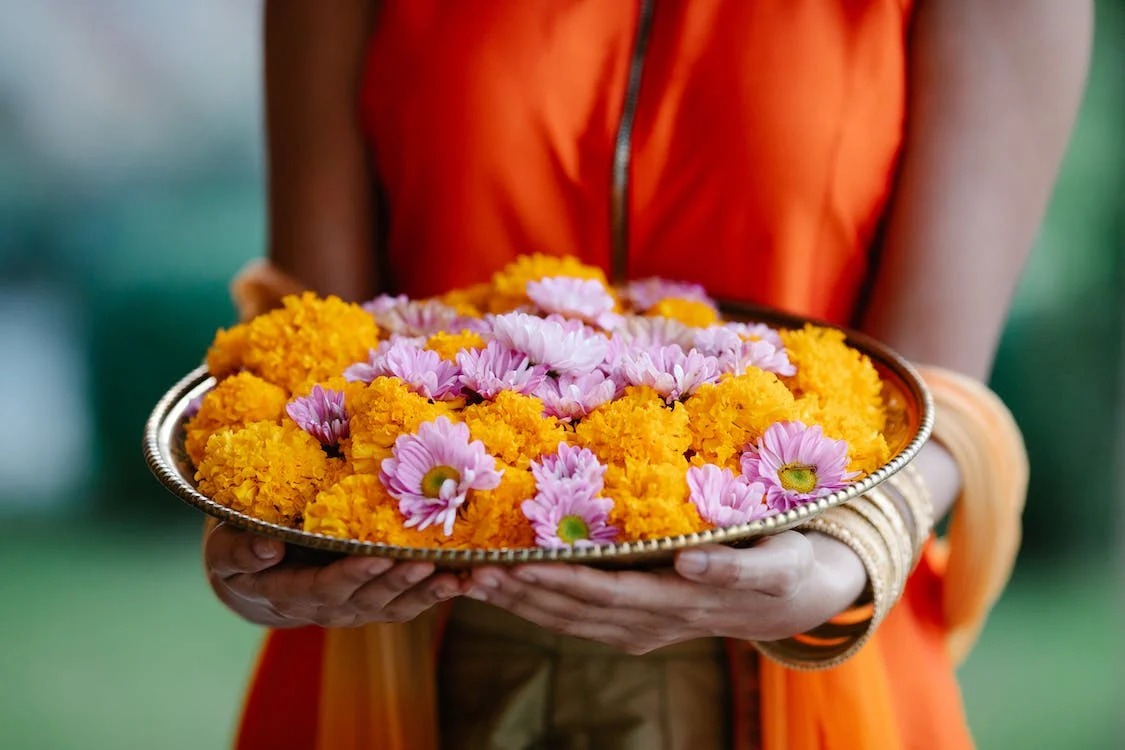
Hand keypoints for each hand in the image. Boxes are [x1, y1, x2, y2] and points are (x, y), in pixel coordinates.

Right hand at [204, 521, 460, 627]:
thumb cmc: (239, 547)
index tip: (379, 556)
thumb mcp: (224, 548)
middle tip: (430, 562)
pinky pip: (409, 602)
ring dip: (428, 592)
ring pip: (395, 605)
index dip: (352, 575)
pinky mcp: (376, 599)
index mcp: (291, 592)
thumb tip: (267, 548)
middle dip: (400, 581)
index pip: (325, 587)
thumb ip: (238, 551)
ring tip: (458, 576)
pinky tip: (466, 577)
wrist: (255, 571)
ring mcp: (356, 606)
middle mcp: (329, 606)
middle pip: (369, 599)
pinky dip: (437, 592)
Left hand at [463, 531, 865, 653]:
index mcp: (682, 602)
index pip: (608, 593)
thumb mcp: (776, 564)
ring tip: (474, 579)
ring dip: (520, 603)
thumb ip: (735, 568)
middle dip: (523, 592)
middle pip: (576, 611)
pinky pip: (578, 620)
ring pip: (569, 620)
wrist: (790, 601)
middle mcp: (653, 623)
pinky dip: (538, 606)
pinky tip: (509, 589)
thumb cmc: (785, 566)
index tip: (519, 565)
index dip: (561, 581)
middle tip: (473, 569)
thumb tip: (688, 562)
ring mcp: (641, 630)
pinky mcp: (635, 627)